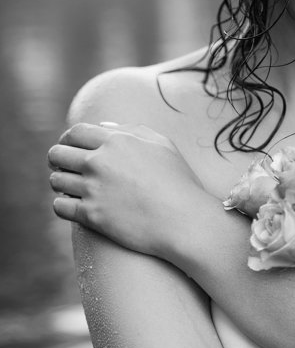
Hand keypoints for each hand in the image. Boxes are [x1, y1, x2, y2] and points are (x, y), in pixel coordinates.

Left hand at [48, 122, 208, 257]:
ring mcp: (93, 189)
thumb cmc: (179, 183)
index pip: (75, 133)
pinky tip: (75, 207)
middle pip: (57, 154)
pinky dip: (63, 205)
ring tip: (74, 190)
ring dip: (62, 184)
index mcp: (116, 141)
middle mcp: (99, 162)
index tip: (69, 148)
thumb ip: (132, 129)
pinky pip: (59, 207)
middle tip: (66, 169)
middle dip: (58, 160)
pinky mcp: (91, 216)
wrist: (185, 221)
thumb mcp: (163, 145)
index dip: (67, 139)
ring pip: (56, 181)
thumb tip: (103, 126)